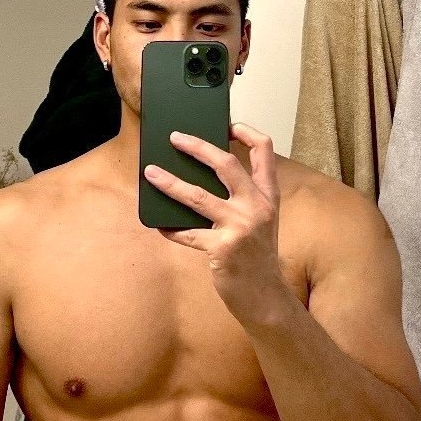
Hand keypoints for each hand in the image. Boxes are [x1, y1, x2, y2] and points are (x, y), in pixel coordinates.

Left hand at [143, 122, 286, 323]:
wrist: (265, 297)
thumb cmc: (257, 257)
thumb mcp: (261, 222)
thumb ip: (244, 198)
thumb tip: (203, 176)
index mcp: (268, 196)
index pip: (264, 150)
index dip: (246, 131)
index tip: (228, 124)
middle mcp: (257, 207)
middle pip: (225, 164)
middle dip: (197, 146)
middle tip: (175, 138)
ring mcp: (240, 227)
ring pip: (197, 196)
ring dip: (170, 183)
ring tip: (151, 174)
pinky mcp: (222, 248)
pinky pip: (187, 233)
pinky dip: (170, 229)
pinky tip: (159, 226)